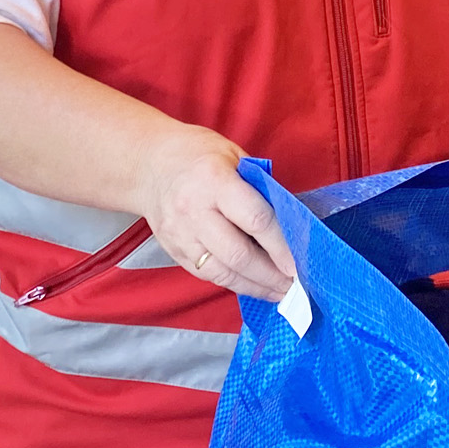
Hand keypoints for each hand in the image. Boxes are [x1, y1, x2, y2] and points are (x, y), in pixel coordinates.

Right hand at [132, 126, 296, 301]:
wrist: (147, 165)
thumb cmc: (197, 155)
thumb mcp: (234, 155)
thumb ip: (259, 187)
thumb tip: (291, 224)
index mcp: (214, 180)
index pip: (256, 219)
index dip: (281, 246)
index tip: (300, 262)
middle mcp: (194, 210)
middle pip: (239, 254)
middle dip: (271, 275)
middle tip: (296, 285)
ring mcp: (180, 235)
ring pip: (223, 272)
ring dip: (255, 287)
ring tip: (279, 293)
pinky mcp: (174, 251)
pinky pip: (208, 275)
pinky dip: (234, 283)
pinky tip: (254, 286)